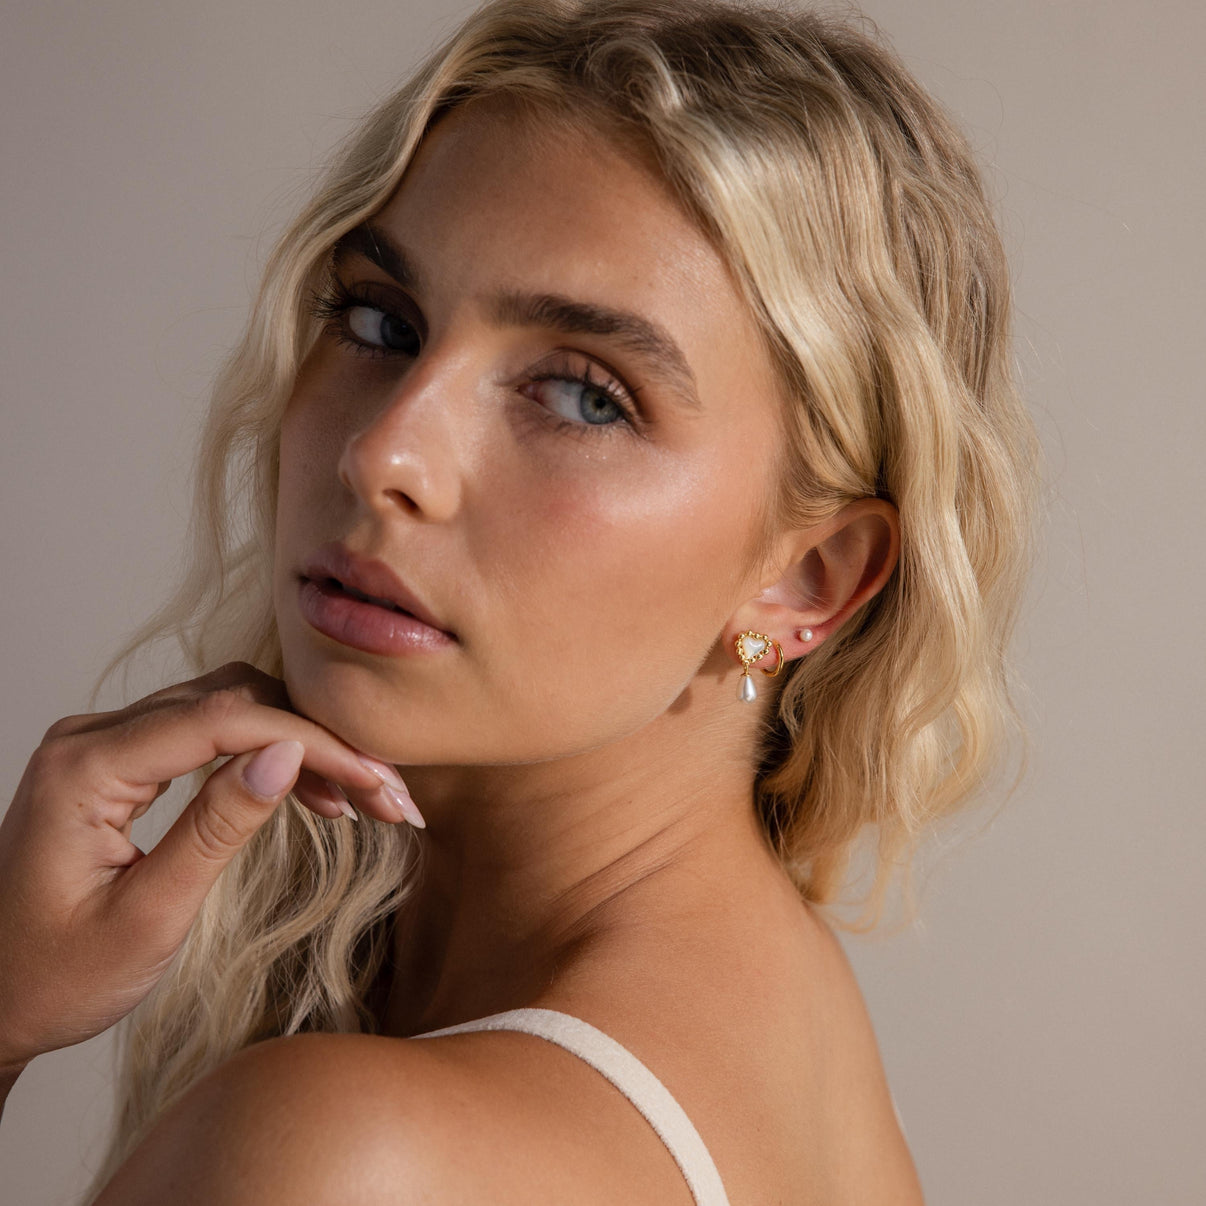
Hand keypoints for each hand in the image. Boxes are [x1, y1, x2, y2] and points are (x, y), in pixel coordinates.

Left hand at [0, 662, 421, 1072]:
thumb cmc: (51, 978)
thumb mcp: (146, 917)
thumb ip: (216, 827)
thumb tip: (287, 754)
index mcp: (86, 768)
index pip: (225, 721)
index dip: (313, 742)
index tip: (376, 779)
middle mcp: (92, 737)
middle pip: (234, 702)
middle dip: (320, 741)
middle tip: (387, 794)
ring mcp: (104, 744)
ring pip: (229, 710)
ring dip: (302, 746)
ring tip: (364, 799)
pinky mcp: (119, 761)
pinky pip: (208, 734)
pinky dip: (267, 757)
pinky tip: (313, 794)